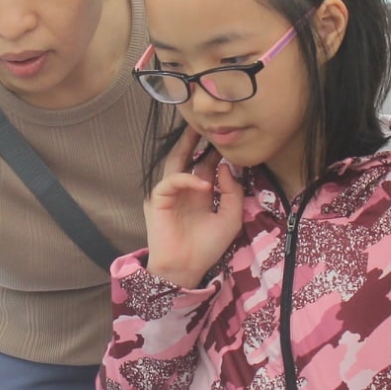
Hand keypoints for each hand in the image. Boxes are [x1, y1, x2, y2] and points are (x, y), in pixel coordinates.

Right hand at [144, 126, 244, 287]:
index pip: (205, 164)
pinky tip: (203, 185)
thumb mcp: (230, 218)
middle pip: (188, 156)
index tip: (228, 137)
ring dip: (185, 145)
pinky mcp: (158, 200)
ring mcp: (170, 193)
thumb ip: (232, 193)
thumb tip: (226, 167)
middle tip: (207, 121)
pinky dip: (187, 180)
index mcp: (199, 193)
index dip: (215, 151)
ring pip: (175, 162)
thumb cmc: (207, 247)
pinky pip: (170, 181)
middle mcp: (184, 189)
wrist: (186, 268)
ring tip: (197, 131)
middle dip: (195, 139)